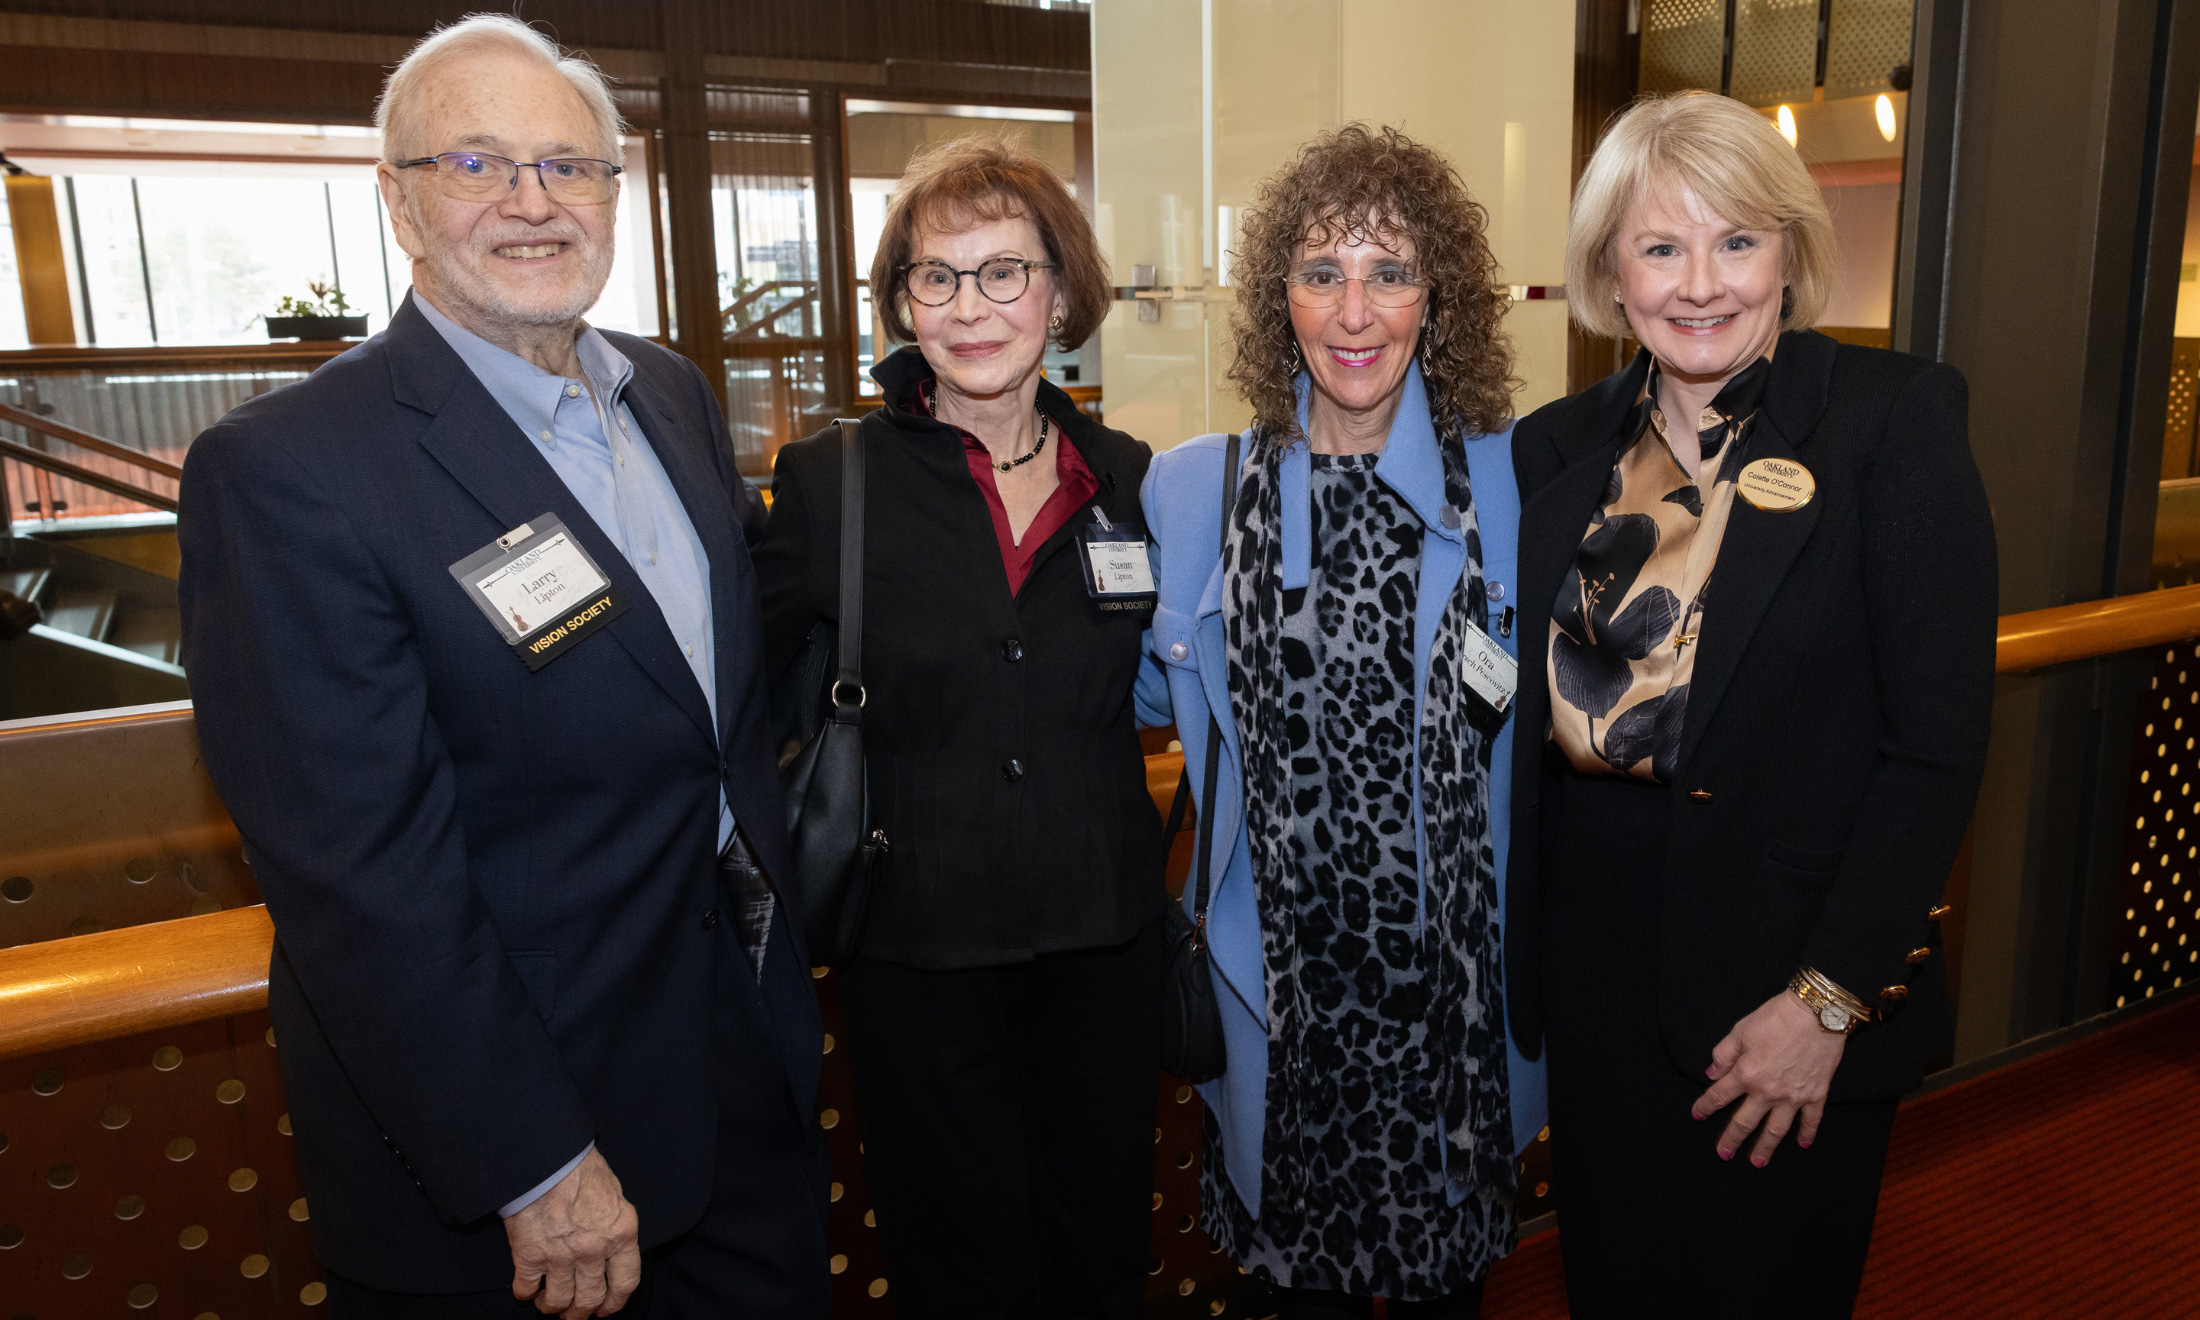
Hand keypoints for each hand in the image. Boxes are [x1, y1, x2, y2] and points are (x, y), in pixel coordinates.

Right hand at [504, 1147, 641, 1317]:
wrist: (544, 1156)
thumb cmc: (579, 1166)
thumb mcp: (613, 1193)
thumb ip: (613, 1225)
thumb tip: (610, 1246)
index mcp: (622, 1233)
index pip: (626, 1283)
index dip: (614, 1303)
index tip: (605, 1309)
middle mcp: (594, 1250)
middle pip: (590, 1299)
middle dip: (581, 1313)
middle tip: (573, 1314)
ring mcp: (561, 1256)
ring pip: (559, 1301)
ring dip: (553, 1307)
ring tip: (548, 1303)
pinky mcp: (529, 1255)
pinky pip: (527, 1289)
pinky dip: (525, 1293)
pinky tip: (526, 1288)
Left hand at [1690, 989, 1847, 1167]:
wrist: (1816, 1013)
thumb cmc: (1776, 1018)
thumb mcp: (1740, 1031)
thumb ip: (1723, 1055)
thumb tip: (1712, 1074)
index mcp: (1745, 1074)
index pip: (1719, 1096)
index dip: (1705, 1107)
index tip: (1697, 1115)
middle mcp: (1767, 1092)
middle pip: (1744, 1122)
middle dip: (1731, 1139)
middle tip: (1724, 1154)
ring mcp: (1793, 1097)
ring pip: (1776, 1129)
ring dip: (1766, 1147)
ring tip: (1757, 1162)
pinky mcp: (1816, 1095)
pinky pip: (1811, 1120)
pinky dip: (1806, 1134)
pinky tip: (1802, 1144)